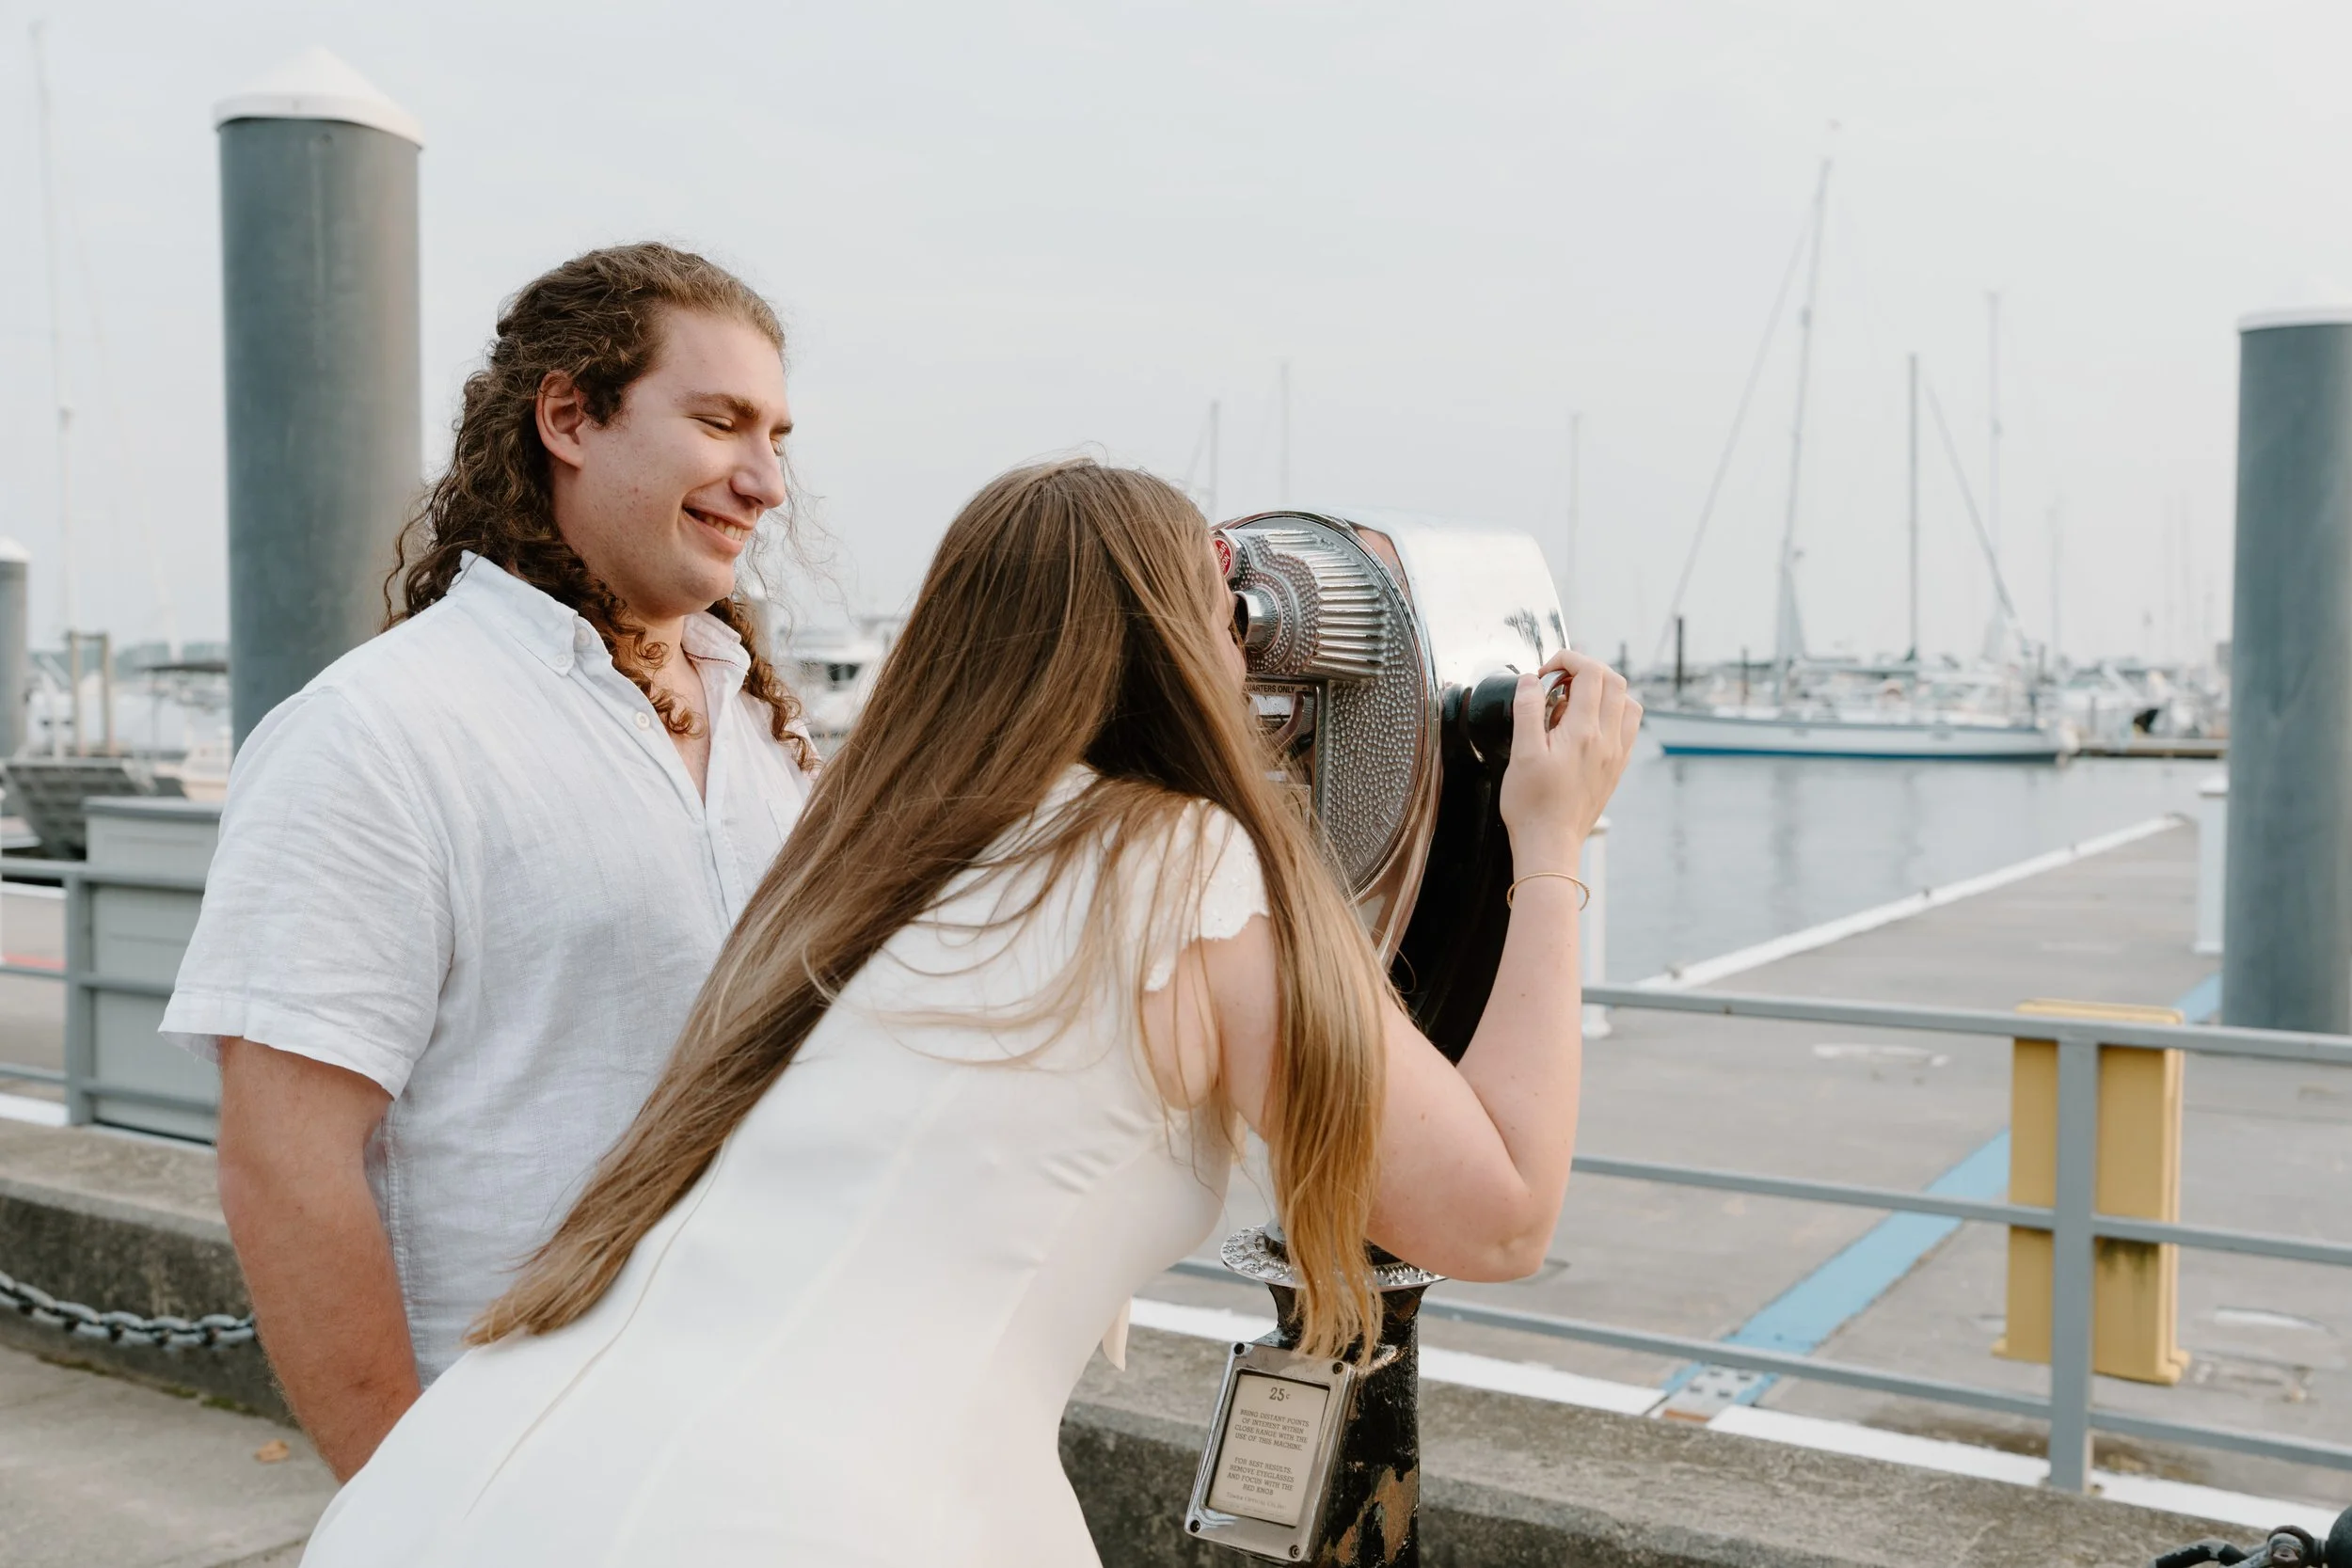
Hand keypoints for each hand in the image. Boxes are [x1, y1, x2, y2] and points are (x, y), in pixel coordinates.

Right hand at [1495, 648, 1638, 869]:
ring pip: (1628, 702)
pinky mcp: (1616, 768)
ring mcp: (1616, 754)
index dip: (1568, 660)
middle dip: (1586, 669)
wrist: (1551, 844)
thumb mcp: (1521, 752)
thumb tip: (1533, 680)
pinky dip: (1613, 712)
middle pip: (1615, 681)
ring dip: (1604, 690)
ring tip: (1574, 701)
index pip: (1591, 672)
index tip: (1545, 671)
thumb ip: (1529, 710)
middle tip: (1558, 682)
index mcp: (1584, 732)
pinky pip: (1627, 727)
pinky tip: (1587, 724)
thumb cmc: (1532, 804)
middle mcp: (1608, 740)